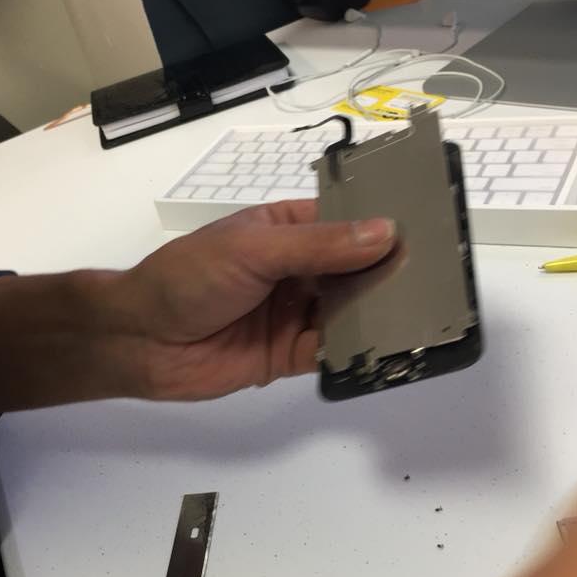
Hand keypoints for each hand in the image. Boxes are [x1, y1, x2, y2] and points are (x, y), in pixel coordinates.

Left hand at [0, 200, 393, 413]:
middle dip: (388, 273)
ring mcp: (294, 313)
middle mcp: (295, 270)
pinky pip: (332, 351)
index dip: (381, 225)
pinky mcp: (290, 354)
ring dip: (378, 313)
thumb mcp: (252, 248)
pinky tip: (385, 348)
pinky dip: (357, 351)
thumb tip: (384, 232)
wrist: (140, 340)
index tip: (426, 227)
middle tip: (436, 277)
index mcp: (284, 230)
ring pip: (348, 312)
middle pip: (353, 270)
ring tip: (421, 312)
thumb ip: (318, 245)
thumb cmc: (188, 277)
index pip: (343, 222)